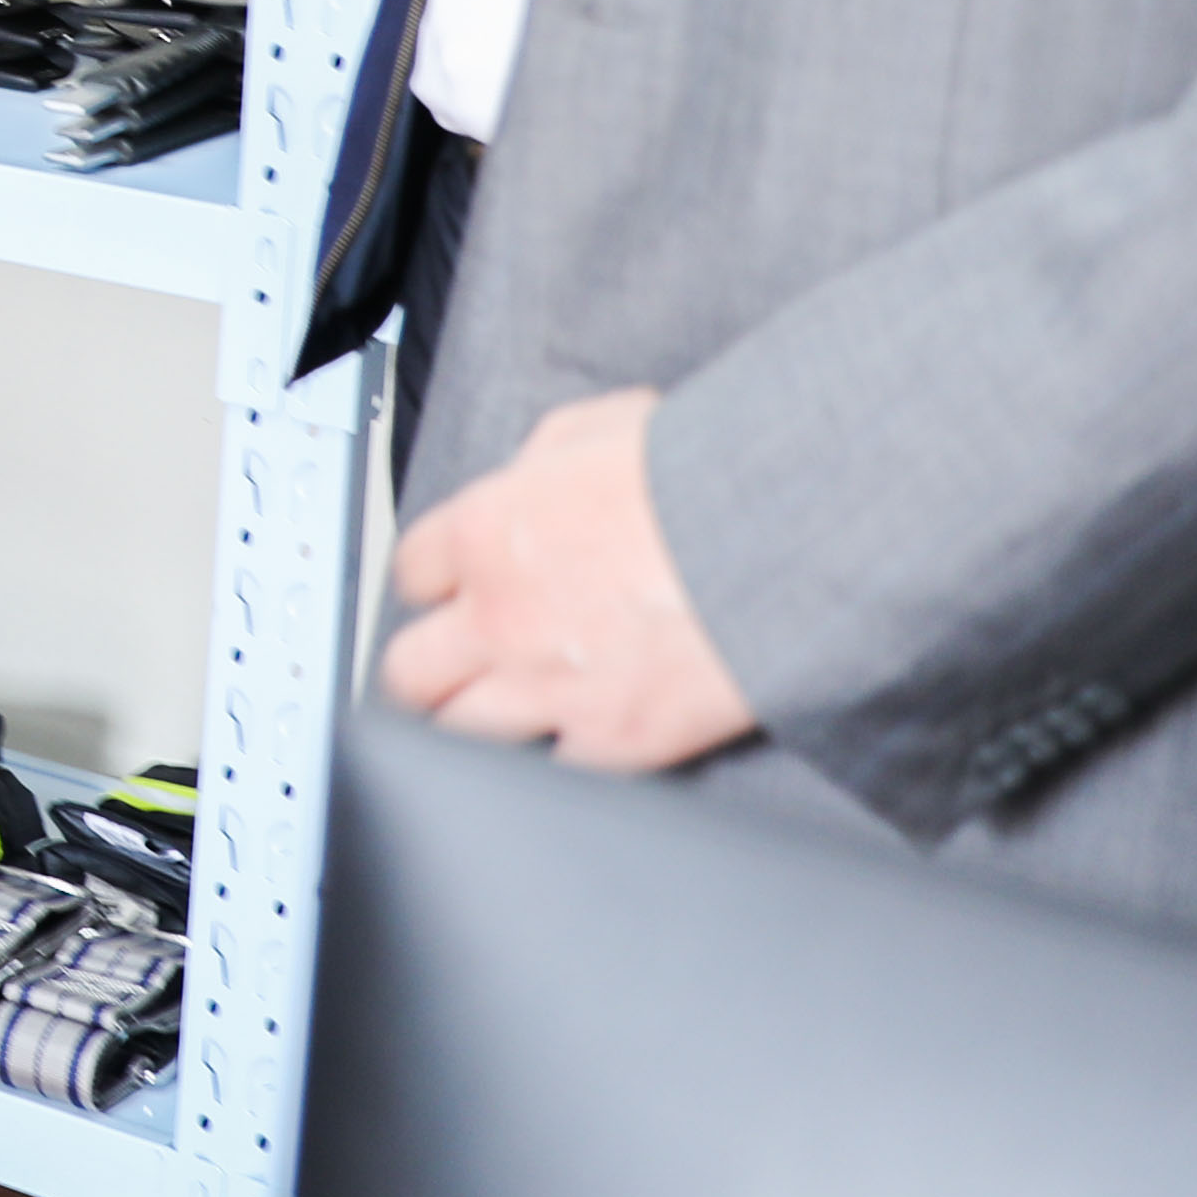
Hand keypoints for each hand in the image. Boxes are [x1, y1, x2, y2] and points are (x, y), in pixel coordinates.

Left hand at [380, 388, 759, 767]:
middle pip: (407, 669)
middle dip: (428, 668)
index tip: (452, 592)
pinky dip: (562, 758)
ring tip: (508, 711)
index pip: (409, 572)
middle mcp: (500, 615)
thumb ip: (543, 461)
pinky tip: (582, 738)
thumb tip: (528, 477)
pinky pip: (550, 769)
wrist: (789, 546)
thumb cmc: (713, 477)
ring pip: (459, 730)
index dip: (434, 583)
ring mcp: (547, 686)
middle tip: (454, 667)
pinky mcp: (609, 742)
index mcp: (488, 531)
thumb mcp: (606, 427)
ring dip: (479, 719)